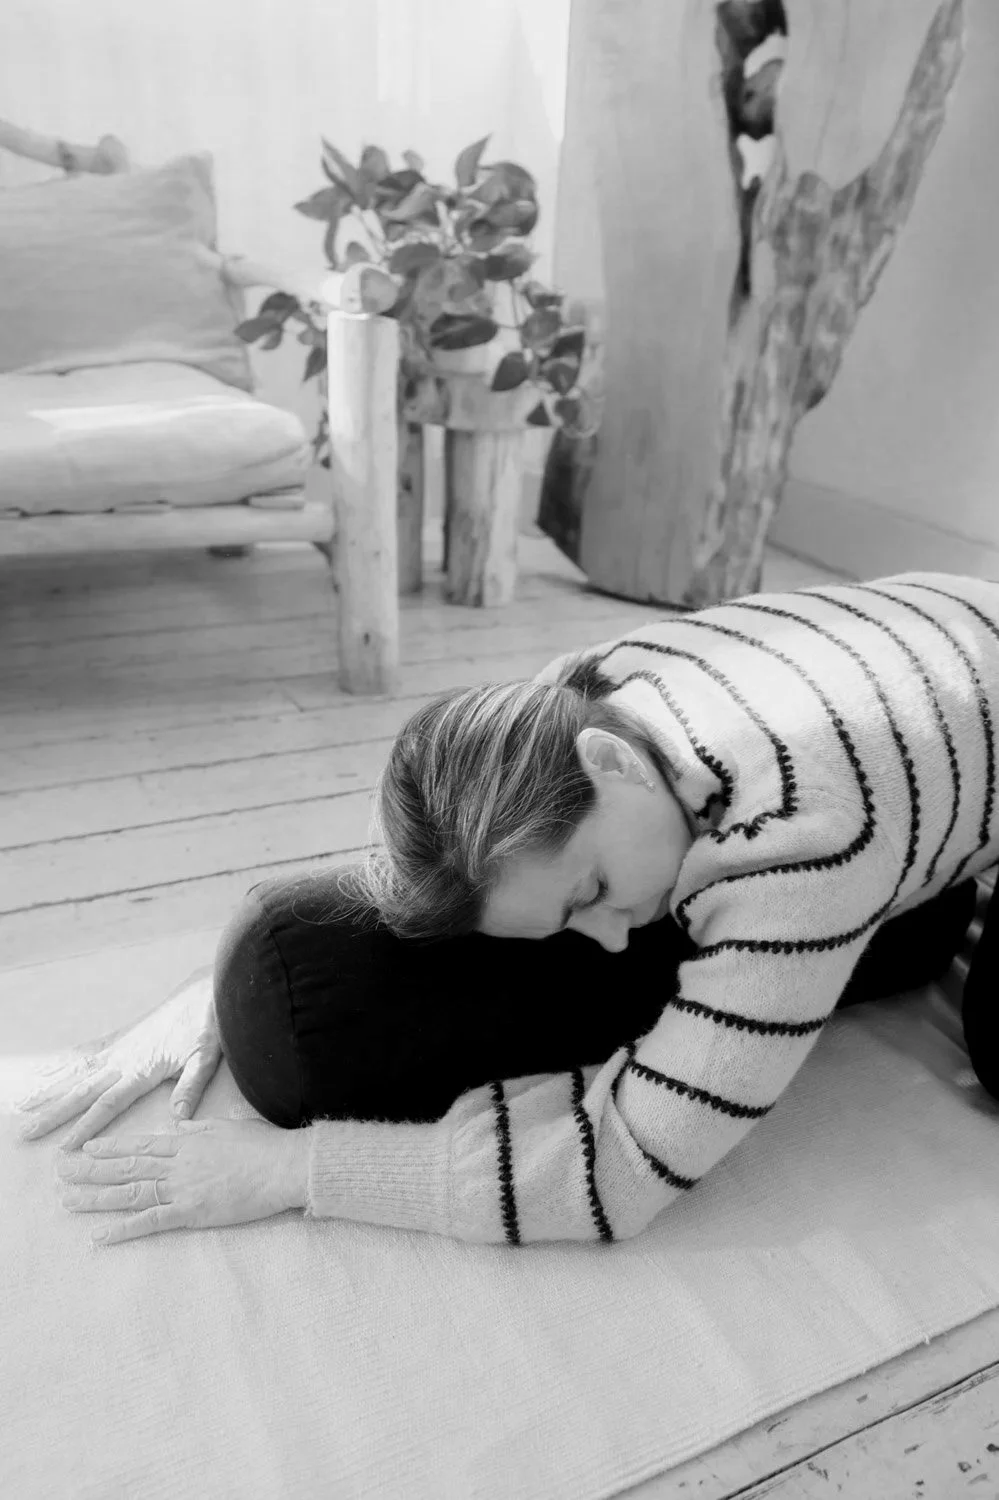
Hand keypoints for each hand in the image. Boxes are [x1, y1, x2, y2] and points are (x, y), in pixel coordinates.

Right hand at [14, 967, 220, 1150]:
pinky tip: (46, 1069)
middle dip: (54, 1113)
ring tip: (24, 1103)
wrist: (206, 991)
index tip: (65, 1145)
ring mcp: (120, 1046)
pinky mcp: (122, 1036)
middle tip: (27, 1130)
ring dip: (49, 1087)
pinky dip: (65, 1060)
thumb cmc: (208, 1026)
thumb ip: (190, 1087)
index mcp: (143, 1070)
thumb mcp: (205, 1058)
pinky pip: (87, 1050)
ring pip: (76, 1071)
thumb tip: (178, 1118)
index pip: (108, 1104)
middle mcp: (124, 1059)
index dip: (86, 1125)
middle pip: (82, 1091)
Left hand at [55, 1118, 310, 1245]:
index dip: (110, 1147)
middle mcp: (178, 1163)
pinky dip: (124, 1230)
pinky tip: (100, 1236)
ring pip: (130, 1192)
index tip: (85, 1149)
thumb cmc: (264, 1145)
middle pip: (126, 1167)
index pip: (140, 1145)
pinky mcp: (192, 1213)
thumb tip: (179, 1125)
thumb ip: (199, 1127)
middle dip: (90, 1170)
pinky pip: (151, 1222)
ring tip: (67, 1200)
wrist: (285, 1166)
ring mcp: (182, 1188)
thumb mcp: (228, 1126)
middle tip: (60, 1173)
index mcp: (187, 1141)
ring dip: (96, 1197)